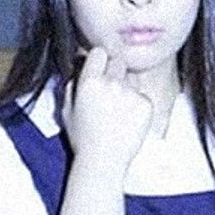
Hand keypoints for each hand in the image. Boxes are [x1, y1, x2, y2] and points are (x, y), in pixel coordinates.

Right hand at [63, 48, 154, 174]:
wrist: (103, 161)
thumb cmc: (83, 138)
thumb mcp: (67, 109)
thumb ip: (73, 85)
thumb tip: (81, 67)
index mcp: (89, 82)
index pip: (100, 53)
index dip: (100, 60)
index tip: (101, 68)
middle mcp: (111, 83)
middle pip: (118, 62)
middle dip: (115, 72)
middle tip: (111, 93)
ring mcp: (131, 93)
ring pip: (132, 79)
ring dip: (127, 89)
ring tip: (118, 112)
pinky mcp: (146, 104)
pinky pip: (142, 95)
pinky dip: (138, 105)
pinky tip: (128, 121)